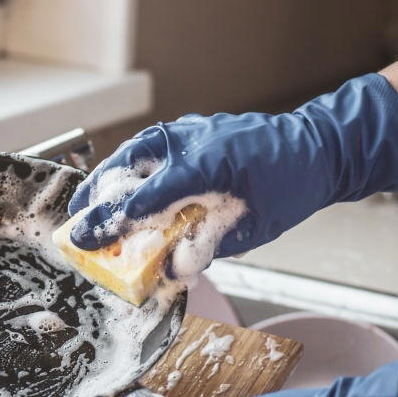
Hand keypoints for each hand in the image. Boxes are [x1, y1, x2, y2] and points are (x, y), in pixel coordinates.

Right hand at [68, 74, 397, 273]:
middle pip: (128, 165)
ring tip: (90, 199)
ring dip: (110, 175)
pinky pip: (153, 144)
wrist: (320, 146)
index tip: (85, 239)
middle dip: (99, 194)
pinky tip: (124, 180)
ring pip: (135, 149)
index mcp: (203, 165)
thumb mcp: (252, 228)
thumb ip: (206, 245)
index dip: (111, 222)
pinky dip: (132, 162)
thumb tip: (171, 267)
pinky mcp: (195, 129)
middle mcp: (190, 141)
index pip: (144, 198)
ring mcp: (191, 130)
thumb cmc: (291, 186)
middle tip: (78, 219)